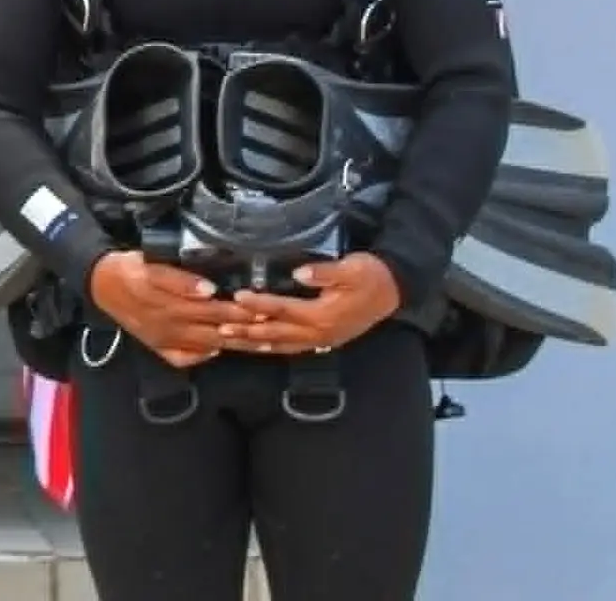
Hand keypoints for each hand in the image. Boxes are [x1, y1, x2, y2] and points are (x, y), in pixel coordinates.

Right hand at [88, 251, 262, 368]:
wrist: (100, 284)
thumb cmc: (129, 267)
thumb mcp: (149, 265)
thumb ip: (178, 280)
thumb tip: (209, 291)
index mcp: (172, 306)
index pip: (216, 310)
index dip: (241, 312)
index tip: (265, 310)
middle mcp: (173, 327)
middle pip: (217, 330)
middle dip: (246, 330)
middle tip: (273, 328)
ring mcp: (168, 340)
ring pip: (208, 345)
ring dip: (235, 345)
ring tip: (261, 344)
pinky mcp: (160, 346)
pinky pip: (186, 357)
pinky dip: (206, 356)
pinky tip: (221, 352)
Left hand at [216, 254, 402, 355]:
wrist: (393, 290)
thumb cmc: (370, 275)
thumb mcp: (351, 268)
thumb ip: (324, 273)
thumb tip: (299, 272)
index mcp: (323, 315)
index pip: (284, 309)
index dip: (260, 303)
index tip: (237, 297)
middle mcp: (320, 333)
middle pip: (277, 333)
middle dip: (249, 330)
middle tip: (221, 327)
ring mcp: (323, 339)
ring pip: (283, 344)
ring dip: (256, 342)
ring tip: (232, 339)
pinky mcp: (325, 339)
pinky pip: (294, 347)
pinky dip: (274, 346)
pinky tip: (261, 345)